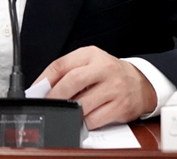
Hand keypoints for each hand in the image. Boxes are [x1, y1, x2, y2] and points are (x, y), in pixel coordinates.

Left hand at [33, 46, 157, 128]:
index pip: (62, 64)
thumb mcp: (90, 63)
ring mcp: (114, 87)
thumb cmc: (109, 73)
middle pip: (72, 81)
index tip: (36, 90)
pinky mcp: (121, 106)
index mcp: (91, 54)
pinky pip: (94, 119)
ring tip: (65, 111)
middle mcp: (104, 68)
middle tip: (47, 104)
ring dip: (69, 111)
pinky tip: (81, 119)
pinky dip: (83, 122)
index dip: (45, 79)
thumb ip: (69, 70)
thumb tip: (43, 88)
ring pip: (83, 103)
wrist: (140, 83)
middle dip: (55, 96)